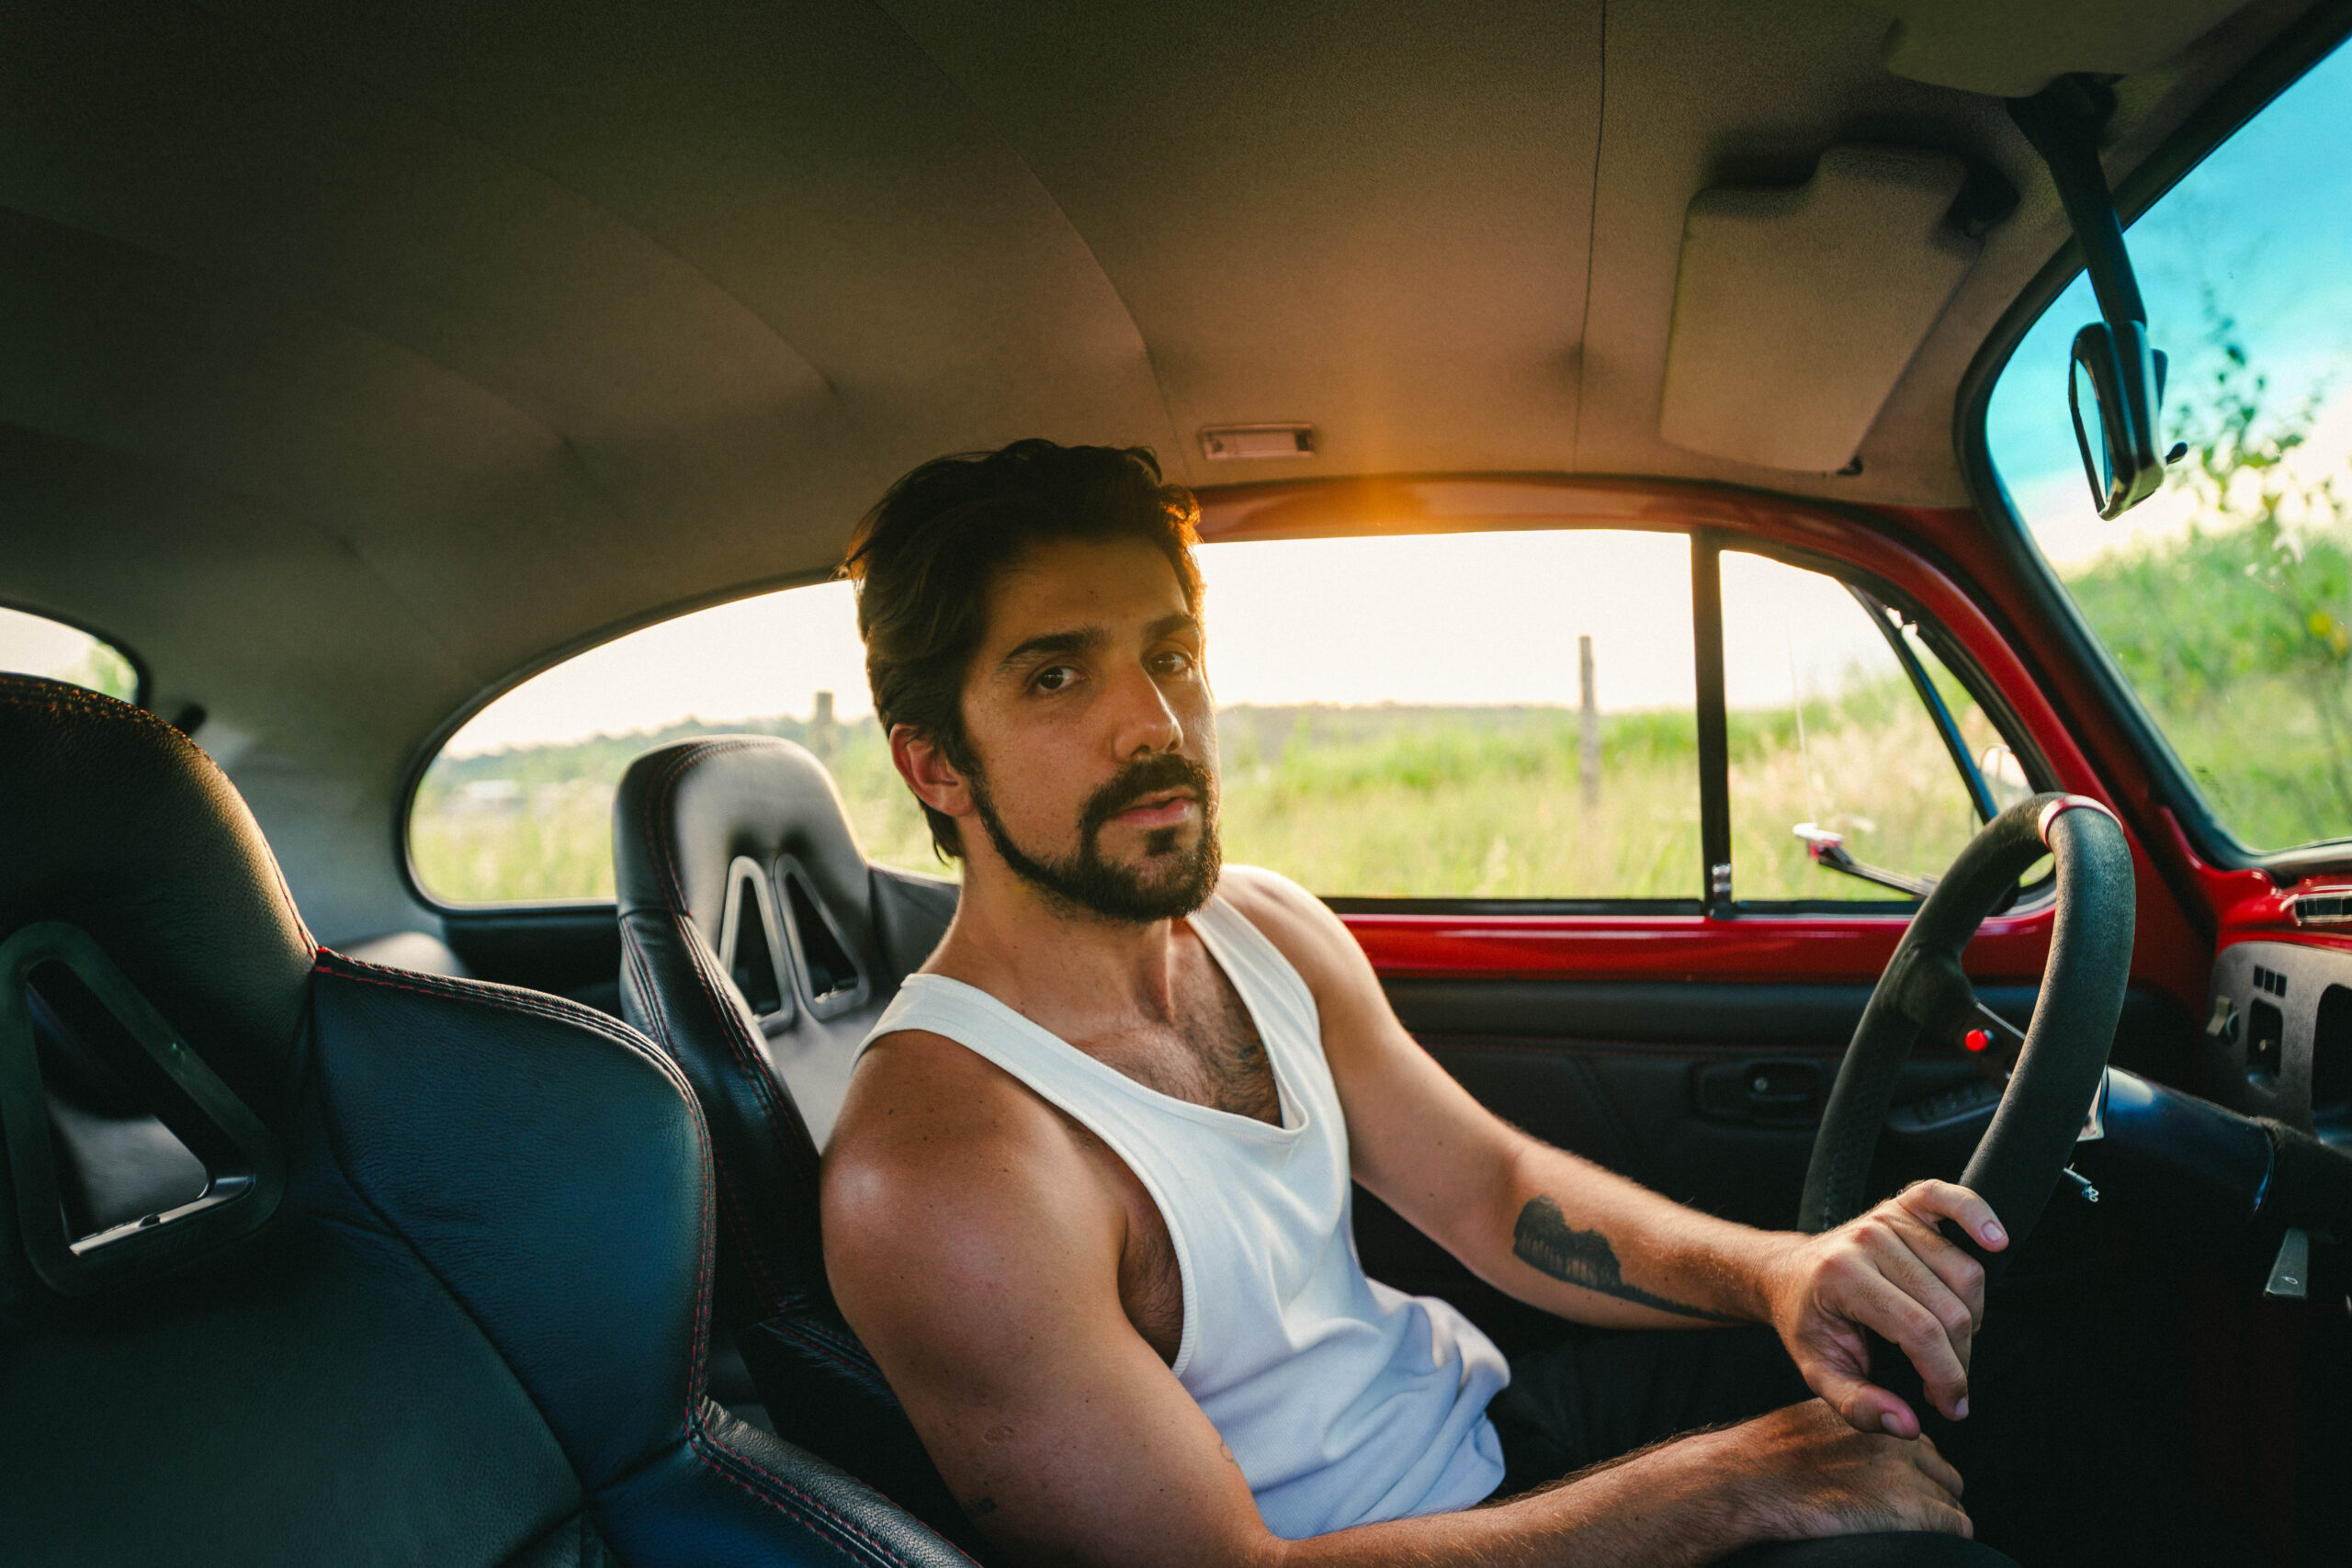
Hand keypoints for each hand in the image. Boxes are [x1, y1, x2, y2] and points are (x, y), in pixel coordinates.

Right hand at [1684, 1399, 1972, 1541]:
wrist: (1749, 1479)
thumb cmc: (1765, 1461)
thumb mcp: (1814, 1428)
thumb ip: (1850, 1437)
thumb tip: (1864, 1463)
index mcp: (1875, 1417)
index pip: (1923, 1451)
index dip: (1914, 1480)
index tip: (1892, 1499)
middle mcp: (1897, 1439)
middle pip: (1945, 1476)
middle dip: (1931, 1500)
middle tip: (1900, 1522)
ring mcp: (1906, 1473)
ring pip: (1952, 1504)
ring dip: (1936, 1523)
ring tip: (1903, 1536)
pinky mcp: (1909, 1507)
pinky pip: (1956, 1528)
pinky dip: (1944, 1541)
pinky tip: (1914, 1544)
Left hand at [1762, 1180, 2007, 1436]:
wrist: (1788, 1277)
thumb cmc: (1807, 1324)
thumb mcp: (1819, 1373)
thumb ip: (1858, 1405)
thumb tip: (1906, 1425)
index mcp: (1843, 1277)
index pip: (1918, 1331)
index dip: (1946, 1376)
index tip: (1951, 1406)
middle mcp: (1867, 1240)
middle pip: (1949, 1308)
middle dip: (1958, 1360)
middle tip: (1946, 1385)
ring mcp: (1887, 1218)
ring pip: (1966, 1273)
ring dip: (1972, 1319)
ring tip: (1948, 1343)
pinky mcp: (1905, 1203)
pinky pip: (1951, 1200)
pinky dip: (1978, 1216)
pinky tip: (1996, 1241)